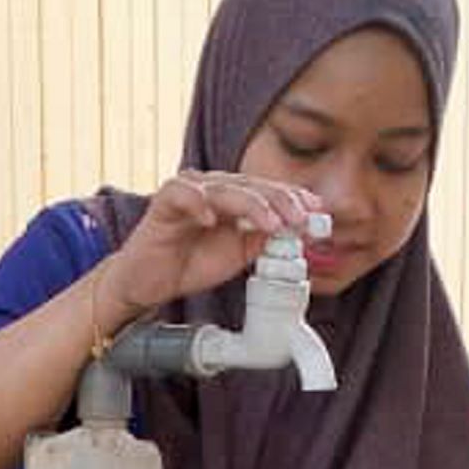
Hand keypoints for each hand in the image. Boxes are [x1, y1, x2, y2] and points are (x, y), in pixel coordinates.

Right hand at [99, 171, 324, 323]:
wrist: (150, 283)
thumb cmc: (191, 264)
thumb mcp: (240, 255)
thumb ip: (265, 240)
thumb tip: (297, 232)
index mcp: (235, 199)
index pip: (269, 191)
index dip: (294, 199)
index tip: (318, 213)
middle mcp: (214, 189)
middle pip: (252, 185)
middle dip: (280, 200)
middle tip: (301, 218)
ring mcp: (189, 192)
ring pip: (224, 188)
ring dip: (250, 203)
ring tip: (270, 222)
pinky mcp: (164, 203)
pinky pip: (181, 194)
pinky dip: (197, 204)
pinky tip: (211, 219)